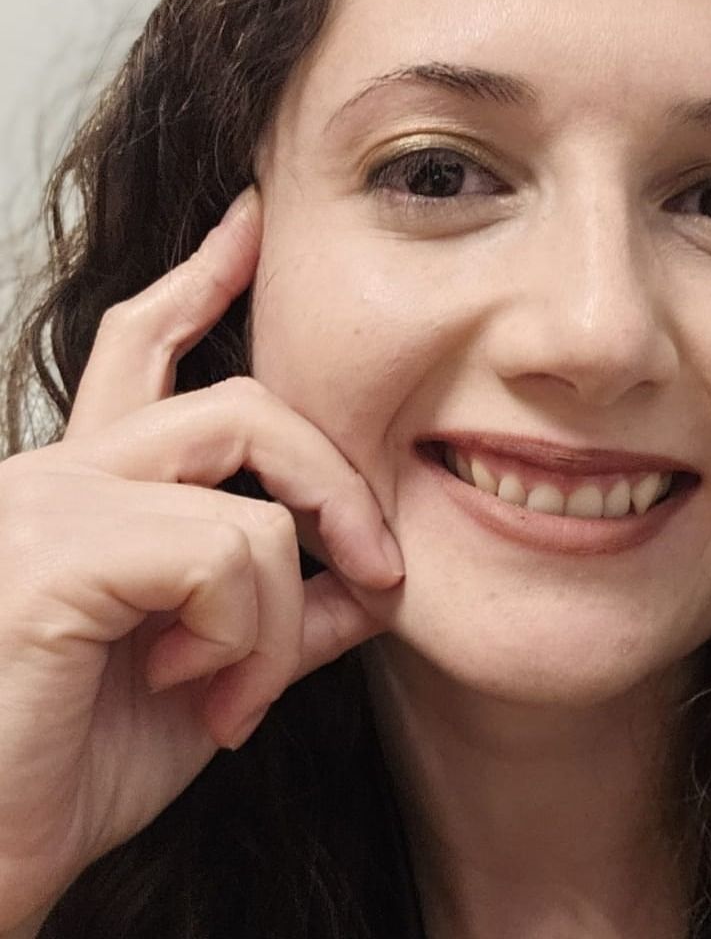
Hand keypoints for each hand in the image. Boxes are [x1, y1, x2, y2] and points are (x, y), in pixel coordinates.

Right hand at [0, 187, 403, 929]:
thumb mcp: (211, 673)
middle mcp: (53, 475)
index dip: (202, 278)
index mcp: (85, 489)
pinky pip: (227, 553)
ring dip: (280, 609)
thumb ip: (285, 609)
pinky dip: (250, 637)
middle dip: (335, 482)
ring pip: (251, 493)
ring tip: (239, 692)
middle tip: (380, 568)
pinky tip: (201, 699)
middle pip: (240, 404)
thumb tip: (374, 578)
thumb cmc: (73, 772)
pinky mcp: (51, 559)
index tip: (252, 225)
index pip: (143, 348)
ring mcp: (44, 506)